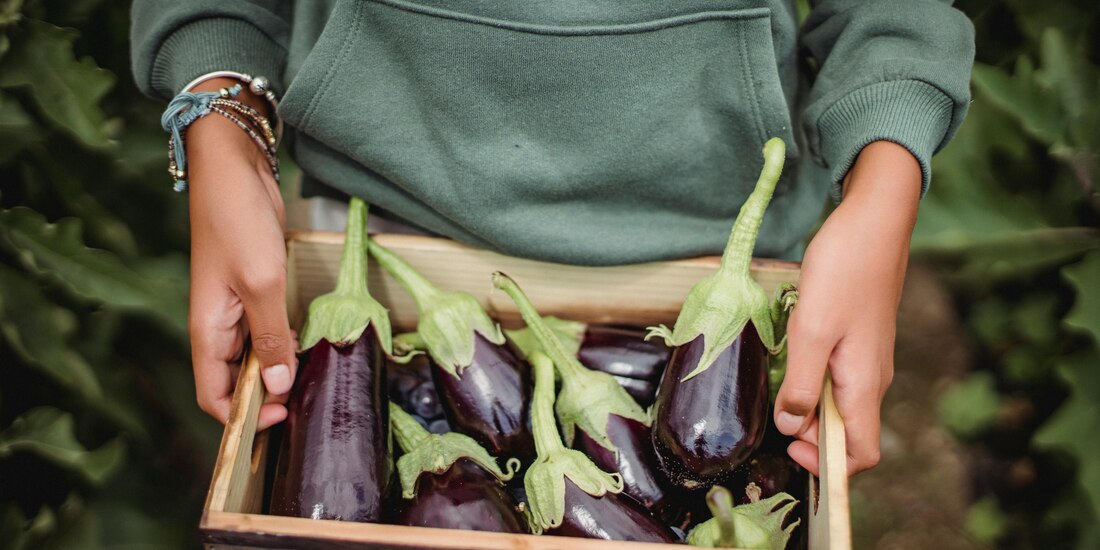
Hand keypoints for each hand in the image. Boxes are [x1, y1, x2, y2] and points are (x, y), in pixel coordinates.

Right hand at [186, 78, 295, 429]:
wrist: (234, 166)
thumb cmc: (238, 220)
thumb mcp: (261, 282)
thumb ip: (270, 337)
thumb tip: (275, 387)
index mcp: (207, 330)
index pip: (214, 396)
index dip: (243, 417)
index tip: (280, 418)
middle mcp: (217, 325)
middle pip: (235, 381)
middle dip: (264, 399)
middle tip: (305, 406)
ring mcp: (236, 307)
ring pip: (254, 357)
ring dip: (277, 373)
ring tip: (312, 383)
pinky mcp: (255, 289)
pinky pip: (266, 330)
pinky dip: (284, 343)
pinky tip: (310, 348)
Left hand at [774, 141, 920, 475]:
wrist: (874, 220)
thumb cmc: (845, 269)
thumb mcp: (811, 329)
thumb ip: (800, 383)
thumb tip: (791, 426)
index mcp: (864, 383)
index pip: (862, 454)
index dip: (828, 464)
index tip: (790, 447)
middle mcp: (871, 377)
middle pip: (846, 431)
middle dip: (809, 432)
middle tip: (773, 409)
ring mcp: (866, 358)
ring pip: (837, 402)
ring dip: (807, 403)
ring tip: (777, 380)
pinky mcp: (858, 339)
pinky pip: (835, 376)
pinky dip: (811, 378)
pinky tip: (790, 355)